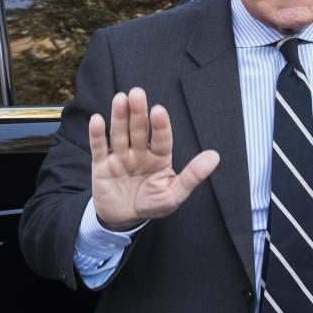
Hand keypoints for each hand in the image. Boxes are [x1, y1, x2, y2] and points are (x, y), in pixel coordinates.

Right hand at [88, 88, 219, 231]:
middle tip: (138, 93)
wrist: (124, 218)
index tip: (159, 110)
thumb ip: (193, 175)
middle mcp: (139, 152)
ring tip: (121, 99)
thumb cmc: (152, 204)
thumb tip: (215, 156)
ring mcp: (119, 157)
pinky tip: (97, 119)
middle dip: (138, 113)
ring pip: (119, 134)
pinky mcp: (101, 165)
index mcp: (159, 157)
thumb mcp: (174, 194)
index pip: (161, 139)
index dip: (160, 125)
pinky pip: (98, 148)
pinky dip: (97, 134)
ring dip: (119, 117)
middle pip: (138, 130)